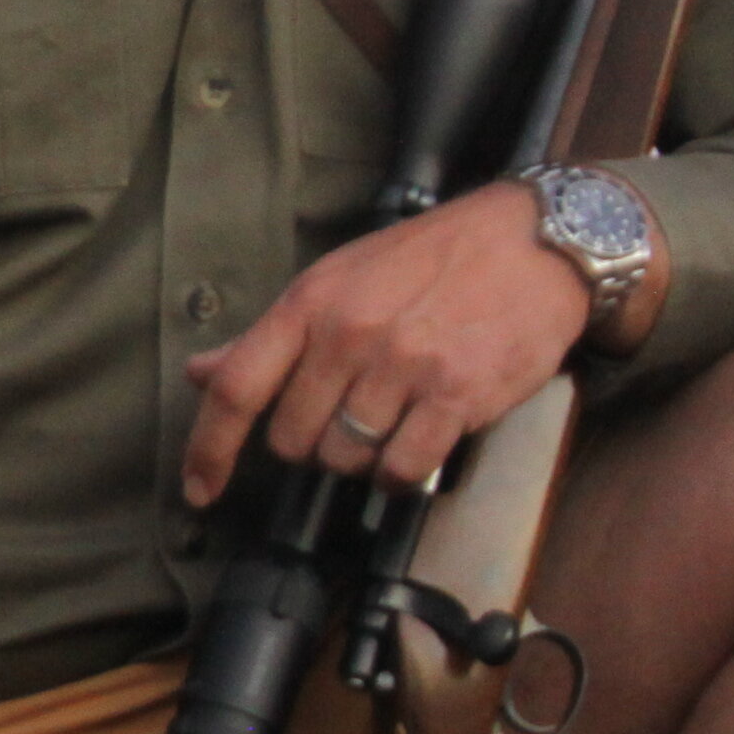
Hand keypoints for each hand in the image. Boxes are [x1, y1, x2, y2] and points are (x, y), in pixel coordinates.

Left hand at [179, 180, 602, 505]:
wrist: (534, 244)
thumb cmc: (433, 260)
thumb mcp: (341, 278)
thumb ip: (273, 334)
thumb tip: (202, 370)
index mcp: (309, 303)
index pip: (236, 387)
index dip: (208, 447)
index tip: (199, 489)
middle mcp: (348, 335)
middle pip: (292, 439)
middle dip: (313, 441)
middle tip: (349, 412)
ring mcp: (402, 367)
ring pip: (345, 459)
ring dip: (361, 457)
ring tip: (392, 417)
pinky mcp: (455, 397)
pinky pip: (401, 469)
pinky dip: (402, 471)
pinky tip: (419, 438)